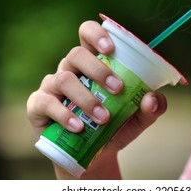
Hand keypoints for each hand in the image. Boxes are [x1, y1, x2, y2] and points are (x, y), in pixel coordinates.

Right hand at [26, 20, 167, 178]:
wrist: (94, 156)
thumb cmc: (115, 127)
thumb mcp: (138, 118)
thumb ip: (151, 106)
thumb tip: (152, 98)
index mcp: (92, 63)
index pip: (87, 34)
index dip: (96, 34)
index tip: (111, 49)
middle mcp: (71, 69)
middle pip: (76, 54)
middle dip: (98, 70)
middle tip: (117, 89)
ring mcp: (52, 86)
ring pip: (64, 79)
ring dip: (86, 98)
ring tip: (104, 118)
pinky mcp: (38, 105)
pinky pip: (47, 103)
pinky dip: (65, 115)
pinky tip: (79, 127)